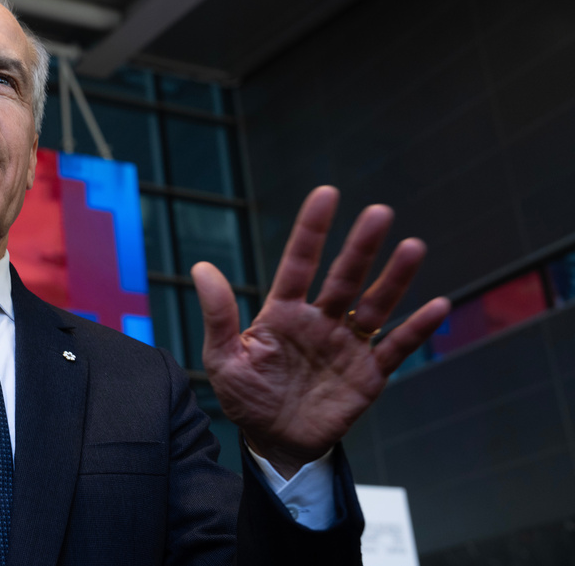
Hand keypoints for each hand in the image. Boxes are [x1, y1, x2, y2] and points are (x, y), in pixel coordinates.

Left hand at [191, 186, 449, 477]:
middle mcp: (320, 321)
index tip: (326, 195)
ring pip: (375, 305)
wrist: (273, 443)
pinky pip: (396, 348)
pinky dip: (417, 329)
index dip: (312, 230)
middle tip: (379, 213)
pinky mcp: (368, 374)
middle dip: (361, 246)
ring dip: (394, 279)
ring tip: (413, 247)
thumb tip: (201, 266)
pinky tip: (438, 305)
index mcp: (283, 312)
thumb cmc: (245, 398)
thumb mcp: (222, 359)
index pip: (299, 263)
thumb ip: (218, 315)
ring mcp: (347, 345)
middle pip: (344, 277)